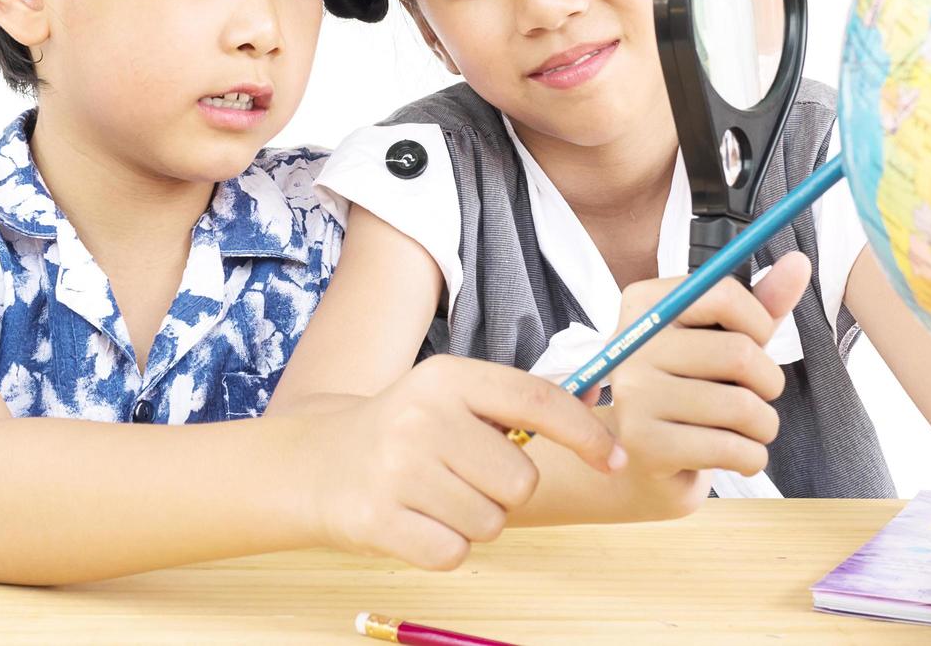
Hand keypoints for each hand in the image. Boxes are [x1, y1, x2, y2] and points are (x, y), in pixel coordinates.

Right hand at [302, 354, 623, 569]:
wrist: (317, 463)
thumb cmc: (403, 431)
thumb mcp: (451, 396)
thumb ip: (516, 402)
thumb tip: (596, 405)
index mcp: (447, 378)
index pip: (536, 400)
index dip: (585, 433)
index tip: (614, 459)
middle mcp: (422, 417)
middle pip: (521, 480)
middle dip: (506, 491)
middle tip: (464, 477)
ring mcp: (397, 469)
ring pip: (491, 522)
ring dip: (474, 519)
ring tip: (434, 496)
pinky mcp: (379, 520)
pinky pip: (455, 553)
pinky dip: (445, 547)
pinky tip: (416, 521)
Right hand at [606, 251, 810, 486]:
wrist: (643, 460)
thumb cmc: (691, 389)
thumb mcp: (725, 338)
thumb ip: (761, 302)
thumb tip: (799, 262)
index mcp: (645, 304)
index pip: (723, 294)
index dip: (759, 323)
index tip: (754, 342)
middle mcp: (631, 344)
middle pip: (739, 353)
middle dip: (768, 382)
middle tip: (756, 395)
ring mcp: (632, 395)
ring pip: (742, 407)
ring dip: (764, 425)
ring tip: (748, 429)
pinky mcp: (643, 444)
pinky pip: (730, 449)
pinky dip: (751, 457)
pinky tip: (736, 455)